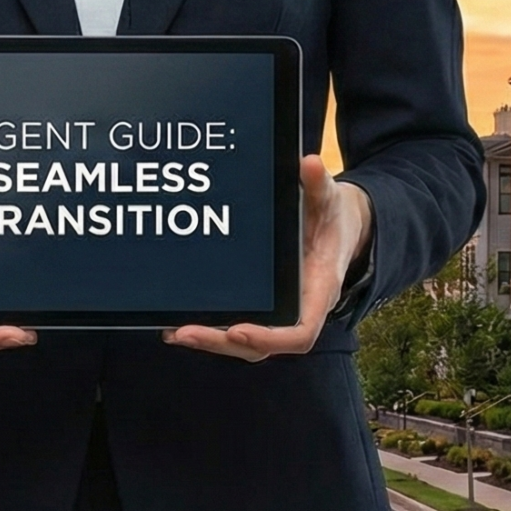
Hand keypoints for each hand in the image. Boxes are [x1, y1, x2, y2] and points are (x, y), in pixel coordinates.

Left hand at [165, 155, 370, 361]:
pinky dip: (209, 329)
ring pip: (244, 342)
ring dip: (210, 341)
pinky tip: (176, 323)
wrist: (336, 228)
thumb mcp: (330, 199)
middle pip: (260, 345)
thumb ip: (320, 185)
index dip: (268, 337)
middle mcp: (297, 310)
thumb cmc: (331, 218)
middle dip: (222, 342)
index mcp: (317, 291)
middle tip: (186, 333)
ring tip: (174, 332)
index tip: (238, 330)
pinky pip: (234, 326)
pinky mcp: (261, 306)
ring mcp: (277, 312)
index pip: (298, 334)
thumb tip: (309, 164)